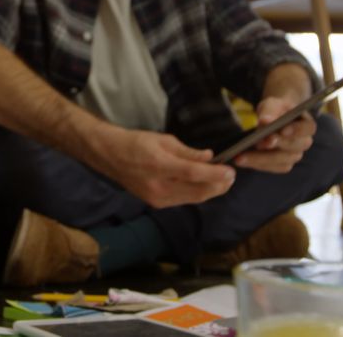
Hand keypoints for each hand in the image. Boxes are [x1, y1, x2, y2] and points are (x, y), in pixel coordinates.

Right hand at [93, 129, 235, 207]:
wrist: (111, 156)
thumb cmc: (136, 143)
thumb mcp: (163, 140)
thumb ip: (187, 151)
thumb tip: (208, 157)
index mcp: (158, 164)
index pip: (193, 173)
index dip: (214, 174)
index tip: (230, 171)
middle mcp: (158, 185)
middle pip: (196, 191)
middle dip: (218, 186)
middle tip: (231, 177)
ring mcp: (156, 198)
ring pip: (192, 198)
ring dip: (210, 191)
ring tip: (223, 182)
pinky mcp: (156, 203)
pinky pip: (183, 200)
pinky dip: (197, 194)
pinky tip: (205, 186)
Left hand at [233, 96, 315, 173]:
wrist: (273, 119)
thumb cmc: (275, 110)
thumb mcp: (272, 104)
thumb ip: (270, 111)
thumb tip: (265, 122)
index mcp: (307, 125)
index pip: (308, 128)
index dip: (296, 130)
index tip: (282, 130)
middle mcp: (304, 143)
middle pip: (293, 146)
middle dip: (275, 145)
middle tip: (258, 143)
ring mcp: (294, 156)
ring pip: (282, 161)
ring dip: (261, 159)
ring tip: (241, 156)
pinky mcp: (283, 165)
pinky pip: (272, 168)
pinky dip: (257, 164)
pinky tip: (242, 160)